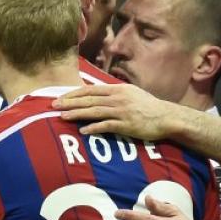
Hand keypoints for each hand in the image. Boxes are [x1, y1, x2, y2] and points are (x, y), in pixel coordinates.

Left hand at [52, 84, 180, 138]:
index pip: (90, 90)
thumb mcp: (131, 94)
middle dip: (70, 102)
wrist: (167, 117)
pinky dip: (94, 128)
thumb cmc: (149, 107)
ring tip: (62, 116)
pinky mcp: (127, 125)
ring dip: (77, 114)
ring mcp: (122, 111)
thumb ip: (114, 93)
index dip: (74, 94)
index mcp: (117, 89)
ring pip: (94, 111)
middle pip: (89, 99)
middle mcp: (118, 98)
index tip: (61, 97)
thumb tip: (98, 94)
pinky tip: (83, 130)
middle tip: (53, 105)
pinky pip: (107, 126)